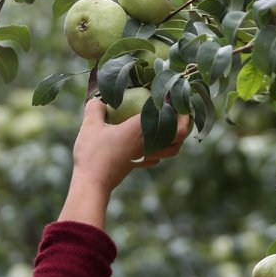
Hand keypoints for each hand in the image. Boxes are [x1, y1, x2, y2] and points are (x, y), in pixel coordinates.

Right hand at [72, 97, 189, 194]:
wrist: (93, 183)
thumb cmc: (93, 153)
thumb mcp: (90, 126)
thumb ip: (95, 108)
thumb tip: (99, 99)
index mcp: (141, 130)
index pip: (167, 114)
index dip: (174, 103)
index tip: (170, 93)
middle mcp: (150, 143)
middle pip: (180, 134)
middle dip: (185, 120)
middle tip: (181, 109)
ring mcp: (147, 156)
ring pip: (173, 148)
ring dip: (177, 137)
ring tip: (172, 126)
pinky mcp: (139, 164)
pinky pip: (158, 157)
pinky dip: (162, 149)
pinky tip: (153, 145)